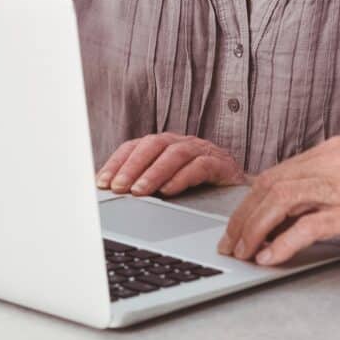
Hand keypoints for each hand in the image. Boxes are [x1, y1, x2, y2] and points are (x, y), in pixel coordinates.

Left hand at [96, 133, 245, 196]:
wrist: (238, 194)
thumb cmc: (198, 191)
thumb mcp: (165, 186)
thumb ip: (140, 187)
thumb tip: (105, 195)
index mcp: (165, 146)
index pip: (136, 146)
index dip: (117, 162)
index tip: (101, 183)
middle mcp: (182, 144)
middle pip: (154, 145)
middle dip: (132, 166)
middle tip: (118, 188)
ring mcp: (203, 151)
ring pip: (175, 153)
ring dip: (154, 172)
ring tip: (139, 191)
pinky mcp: (222, 164)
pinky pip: (201, 165)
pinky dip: (183, 177)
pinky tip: (169, 191)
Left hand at [218, 137, 339, 266]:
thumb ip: (321, 189)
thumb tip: (275, 213)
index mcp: (336, 150)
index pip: (278, 172)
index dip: (249, 202)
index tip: (235, 226)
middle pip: (275, 185)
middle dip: (245, 217)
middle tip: (231, 244)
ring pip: (285, 201)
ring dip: (257, 230)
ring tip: (245, 252)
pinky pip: (309, 226)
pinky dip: (284, 244)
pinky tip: (273, 257)